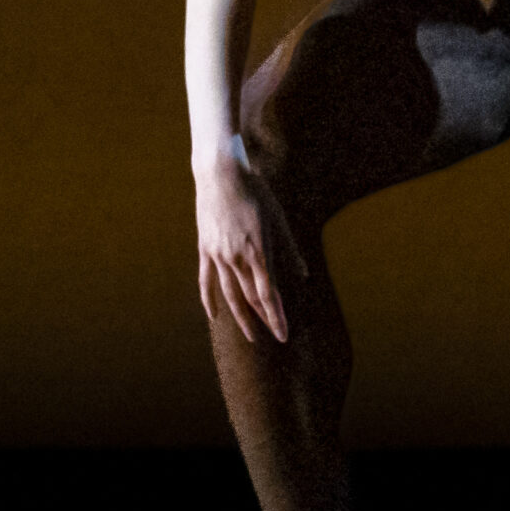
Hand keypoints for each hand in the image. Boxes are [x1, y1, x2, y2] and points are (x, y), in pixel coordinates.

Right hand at [195, 142, 306, 344]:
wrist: (221, 173)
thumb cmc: (256, 192)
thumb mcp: (278, 219)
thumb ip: (290, 250)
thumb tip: (304, 275)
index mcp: (259, 251)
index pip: (269, 295)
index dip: (276, 317)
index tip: (284, 335)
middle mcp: (237, 258)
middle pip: (251, 298)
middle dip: (263, 320)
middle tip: (273, 337)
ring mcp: (218, 255)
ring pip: (230, 294)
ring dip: (241, 317)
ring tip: (250, 336)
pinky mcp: (205, 249)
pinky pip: (206, 280)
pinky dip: (210, 299)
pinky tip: (214, 316)